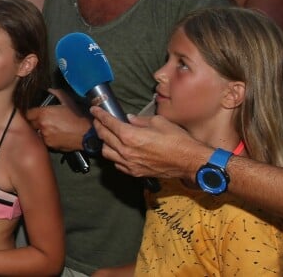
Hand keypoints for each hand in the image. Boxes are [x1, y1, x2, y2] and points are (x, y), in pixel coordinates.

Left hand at [26, 88, 89, 150]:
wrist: (86, 133)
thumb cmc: (77, 116)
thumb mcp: (67, 101)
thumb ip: (55, 93)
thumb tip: (49, 90)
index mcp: (43, 114)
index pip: (27, 114)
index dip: (30, 112)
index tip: (34, 112)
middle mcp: (42, 126)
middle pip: (31, 124)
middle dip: (35, 121)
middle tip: (43, 119)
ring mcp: (45, 137)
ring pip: (38, 133)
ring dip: (41, 130)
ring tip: (51, 127)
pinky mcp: (50, 146)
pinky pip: (45, 140)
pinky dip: (47, 137)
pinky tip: (56, 134)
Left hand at [90, 106, 210, 180]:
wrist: (188, 161)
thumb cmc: (176, 139)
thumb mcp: (158, 122)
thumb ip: (140, 121)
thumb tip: (129, 119)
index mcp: (130, 136)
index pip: (109, 123)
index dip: (99, 115)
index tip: (94, 109)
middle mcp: (126, 151)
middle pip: (104, 137)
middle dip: (99, 126)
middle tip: (98, 119)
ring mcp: (129, 164)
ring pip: (107, 153)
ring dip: (105, 142)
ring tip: (108, 135)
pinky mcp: (135, 173)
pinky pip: (117, 164)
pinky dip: (114, 155)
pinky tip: (118, 150)